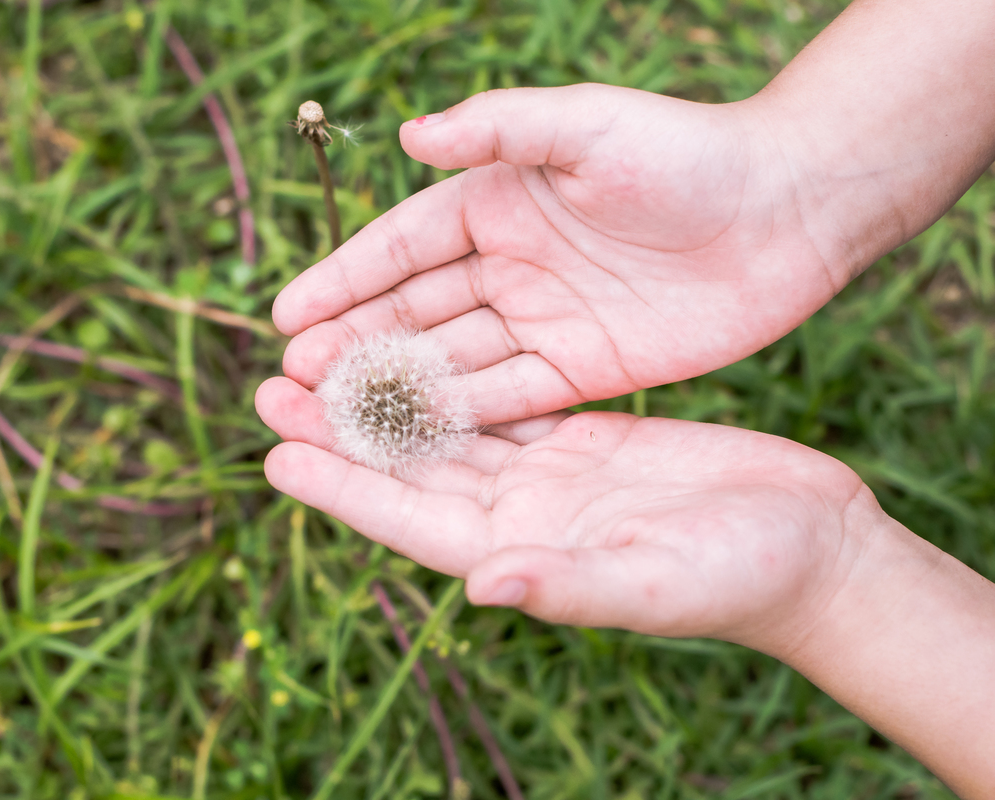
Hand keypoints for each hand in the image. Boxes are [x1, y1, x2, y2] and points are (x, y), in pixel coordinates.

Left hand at [255, 376, 873, 654]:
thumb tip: (484, 584)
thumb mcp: (654, 580)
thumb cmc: (742, 577)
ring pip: (445, 428)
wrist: (811, 546)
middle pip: (410, 467)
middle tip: (271, 385)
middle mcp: (518, 515)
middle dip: (340, 429)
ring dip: (384, 394)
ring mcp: (546, 476)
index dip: (341, 488)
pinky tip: (414, 338)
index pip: (409, 520)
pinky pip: (499, 399)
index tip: (274, 455)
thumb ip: (569, 585)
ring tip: (322, 354)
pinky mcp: (579, 439)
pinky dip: (453, 372)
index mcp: (519, 551)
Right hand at [275, 85, 849, 423]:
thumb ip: (499, 128)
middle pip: (414, 312)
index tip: (285, 315)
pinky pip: (510, 399)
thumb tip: (407, 135)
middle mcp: (509, 263)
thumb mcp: (587, 126)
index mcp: (495, 200)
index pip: (400, 247)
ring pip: (452, 362)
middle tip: (291, 381)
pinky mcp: (583, 370)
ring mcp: (543, 320)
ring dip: (395, 389)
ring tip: (334, 420)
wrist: (787, 209)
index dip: (343, 280)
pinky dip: (464, 419)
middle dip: (353, 344)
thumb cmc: (686, 153)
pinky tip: (416, 442)